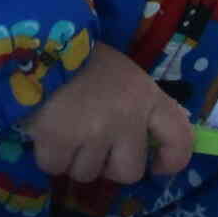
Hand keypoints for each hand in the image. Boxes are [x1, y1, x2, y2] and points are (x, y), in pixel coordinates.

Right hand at [21, 44, 192, 184]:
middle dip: (108, 166)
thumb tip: (159, 134)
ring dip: (74, 159)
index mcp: (146, 96)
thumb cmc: (83, 58)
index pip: (179, 139)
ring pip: (88, 174)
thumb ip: (142, 105)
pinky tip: (45, 131)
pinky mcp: (59, 140)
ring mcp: (93, 132)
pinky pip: (55, 167)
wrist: (38, 42)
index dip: (172, 160)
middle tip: (91, 143)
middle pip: (129, 172)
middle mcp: (126, 118)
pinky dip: (49, 155)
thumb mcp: (124, 74)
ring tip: (64, 128)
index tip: (156, 166)